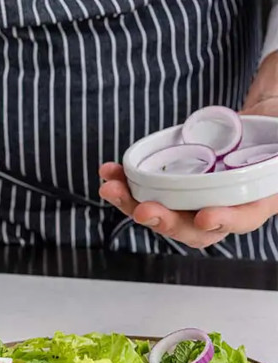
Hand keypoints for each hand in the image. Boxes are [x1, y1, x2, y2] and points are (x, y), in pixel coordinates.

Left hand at [99, 52, 277, 248]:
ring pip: (160, 213)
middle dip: (163, 220)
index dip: (222, 221)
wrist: (261, 127)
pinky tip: (109, 172)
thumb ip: (277, 150)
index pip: (241, 220)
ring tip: (111, 188)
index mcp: (255, 202)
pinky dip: (125, 184)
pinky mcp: (171, 190)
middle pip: (189, 227)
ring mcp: (193, 202)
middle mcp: (221, 210)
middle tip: (143, 211)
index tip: (204, 217)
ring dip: (131, 203)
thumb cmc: (274, 139)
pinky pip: (146, 193)